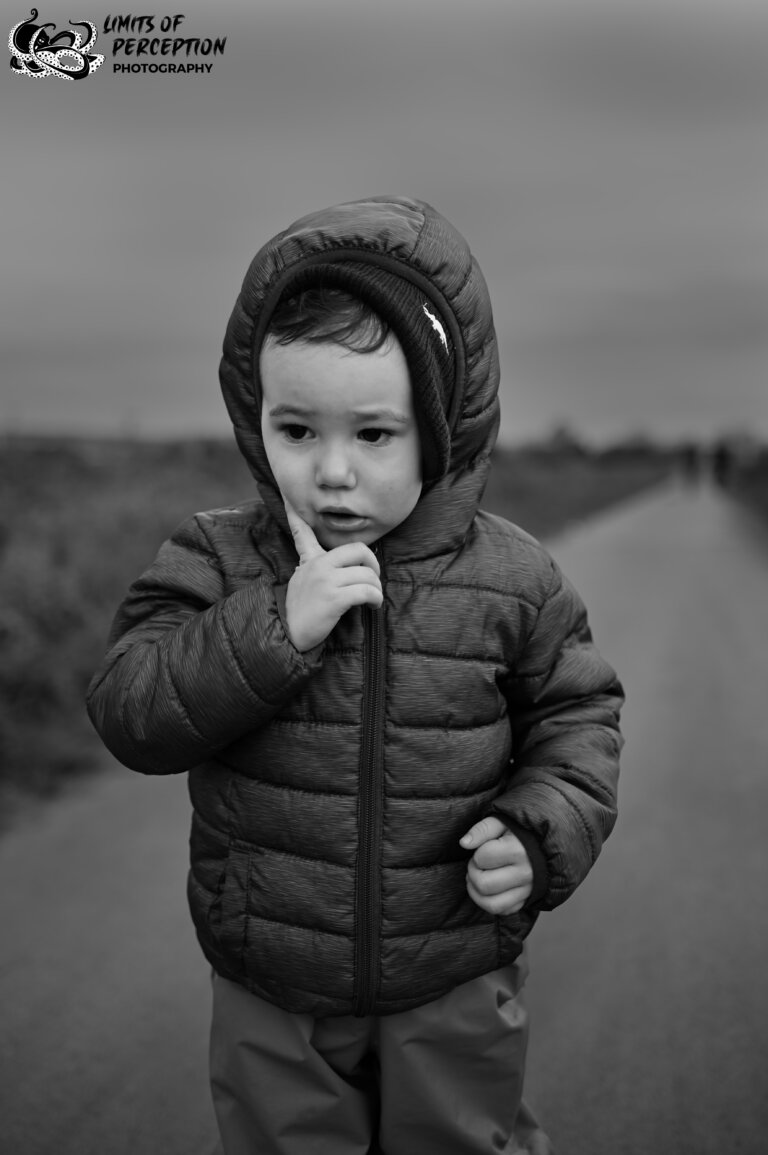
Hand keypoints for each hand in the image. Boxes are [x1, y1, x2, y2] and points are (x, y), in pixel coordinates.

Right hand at [283, 499, 382, 651]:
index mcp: (311, 560)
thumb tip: (324, 558)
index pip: (303, 532)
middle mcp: (318, 566)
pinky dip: (375, 599)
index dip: (295, 516)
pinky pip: (366, 591)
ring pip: (367, 574)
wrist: (290, 634)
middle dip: (374, 564)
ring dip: (376, 589)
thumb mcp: (301, 580)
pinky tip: (372, 606)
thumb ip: (312, 563)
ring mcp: (326, 581)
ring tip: (372, 599)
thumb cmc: (301, 610)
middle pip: (359, 550)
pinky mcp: (334, 599)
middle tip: (373, 579)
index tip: (289, 501)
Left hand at [460, 816, 533, 915]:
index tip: (482, 849)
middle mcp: (525, 873)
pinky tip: (488, 889)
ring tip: (478, 877)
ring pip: (491, 904)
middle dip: (473, 873)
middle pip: (484, 884)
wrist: (546, 845)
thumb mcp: (502, 821)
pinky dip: (489, 902)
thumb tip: (463, 843)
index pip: (482, 858)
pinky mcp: (526, 901)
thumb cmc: (520, 831)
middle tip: (478, 864)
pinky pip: (502, 911)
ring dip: (476, 892)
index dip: (476, 853)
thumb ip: (482, 829)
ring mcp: (527, 890)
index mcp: (518, 850)